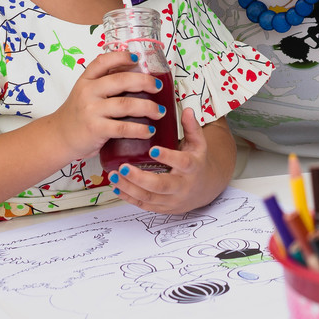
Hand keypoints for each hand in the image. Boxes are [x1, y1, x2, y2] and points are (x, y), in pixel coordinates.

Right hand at [47, 51, 165, 160]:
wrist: (59, 137)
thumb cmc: (79, 114)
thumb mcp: (86, 92)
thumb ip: (105, 83)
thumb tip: (138, 75)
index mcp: (86, 80)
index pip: (102, 62)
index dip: (120, 57)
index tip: (137, 58)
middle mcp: (88, 92)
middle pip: (120, 80)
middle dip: (144, 82)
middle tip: (158, 87)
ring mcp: (91, 110)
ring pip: (126, 104)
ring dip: (148, 107)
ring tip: (160, 111)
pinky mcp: (96, 129)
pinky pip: (123, 127)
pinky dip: (140, 129)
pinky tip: (149, 131)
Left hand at [111, 109, 233, 213]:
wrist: (204, 188)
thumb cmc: (197, 162)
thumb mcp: (199, 144)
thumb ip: (192, 127)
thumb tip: (187, 110)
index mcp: (193, 167)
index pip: (182, 163)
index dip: (168, 157)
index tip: (152, 149)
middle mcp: (183, 186)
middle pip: (161, 186)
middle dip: (140, 178)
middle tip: (123, 167)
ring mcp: (172, 200)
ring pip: (149, 198)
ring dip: (129, 188)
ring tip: (114, 175)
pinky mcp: (162, 208)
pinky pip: (144, 205)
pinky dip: (129, 197)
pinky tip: (117, 187)